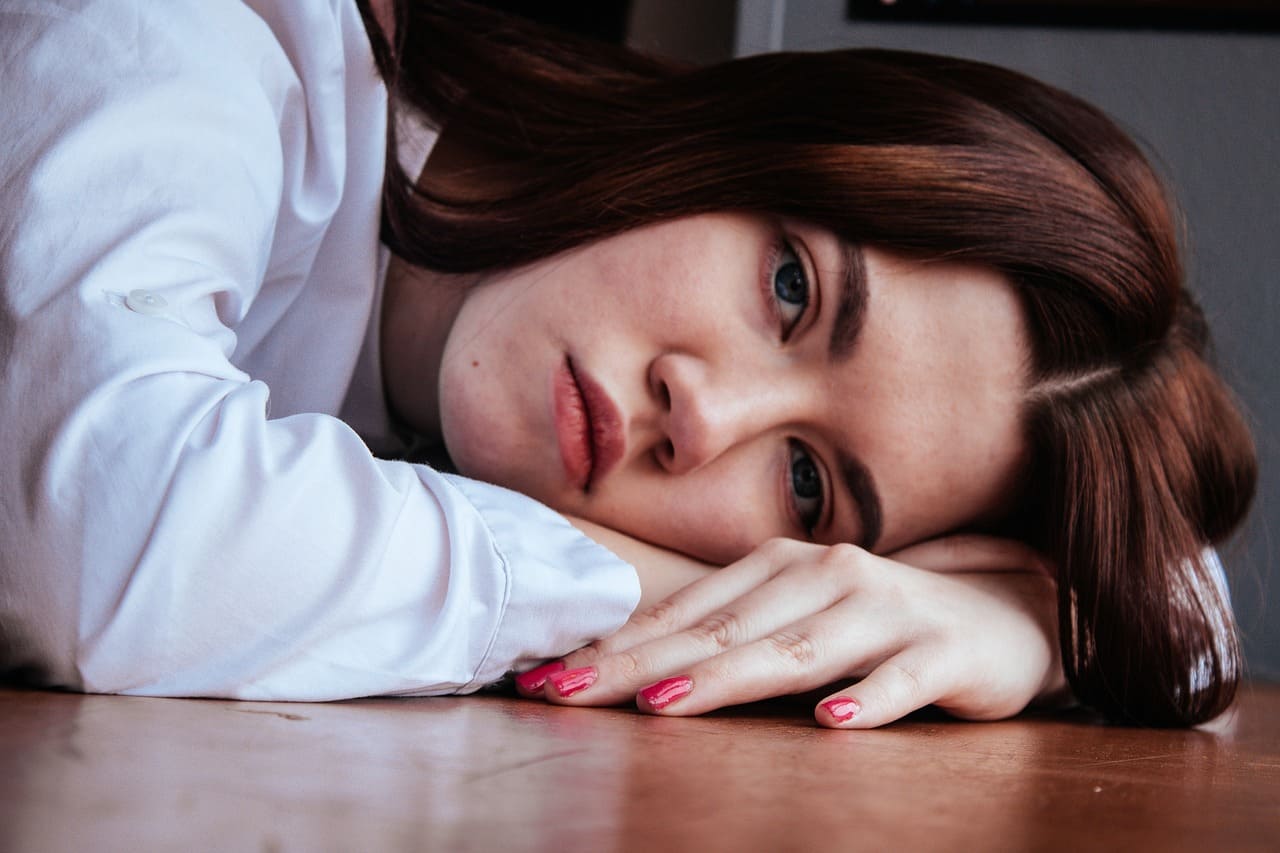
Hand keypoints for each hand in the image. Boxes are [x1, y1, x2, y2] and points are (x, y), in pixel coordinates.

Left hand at [517, 536, 1065, 727]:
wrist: (1001, 611)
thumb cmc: (876, 621)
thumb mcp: (797, 616)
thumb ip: (730, 631)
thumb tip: (632, 667)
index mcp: (781, 566)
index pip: (687, 611)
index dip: (617, 646)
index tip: (549, 679)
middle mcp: (827, 575)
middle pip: (724, 629)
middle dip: (641, 665)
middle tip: (569, 694)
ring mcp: (886, 609)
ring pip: (799, 651)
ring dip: (729, 678)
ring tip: (667, 704)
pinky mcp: (943, 651)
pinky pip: (902, 679)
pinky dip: (869, 701)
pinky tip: (835, 724)